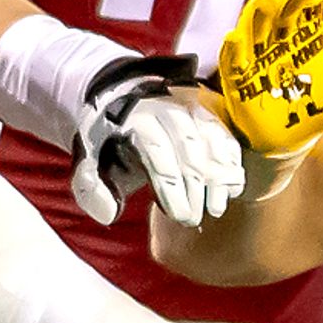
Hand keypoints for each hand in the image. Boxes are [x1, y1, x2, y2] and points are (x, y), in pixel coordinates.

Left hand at [67, 55, 240, 228]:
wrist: (124, 103)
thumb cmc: (108, 142)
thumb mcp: (89, 161)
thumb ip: (92, 189)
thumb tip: (110, 214)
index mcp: (135, 120)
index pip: (159, 155)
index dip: (173, 190)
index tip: (180, 217)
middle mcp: (167, 111)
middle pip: (190, 153)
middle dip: (195, 190)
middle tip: (195, 218)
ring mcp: (191, 112)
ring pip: (213, 146)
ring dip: (218, 181)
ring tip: (216, 208)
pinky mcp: (208, 116)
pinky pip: (227, 140)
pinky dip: (232, 166)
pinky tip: (231, 190)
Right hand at [209, 0, 322, 158]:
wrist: (293, 134)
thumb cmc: (319, 97)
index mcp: (305, 30)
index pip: (308, 0)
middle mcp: (279, 37)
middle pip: (282, 10)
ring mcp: (257, 56)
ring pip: (253, 30)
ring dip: (257, 15)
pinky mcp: (240, 80)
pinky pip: (232, 63)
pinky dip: (233, 51)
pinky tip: (233, 39)